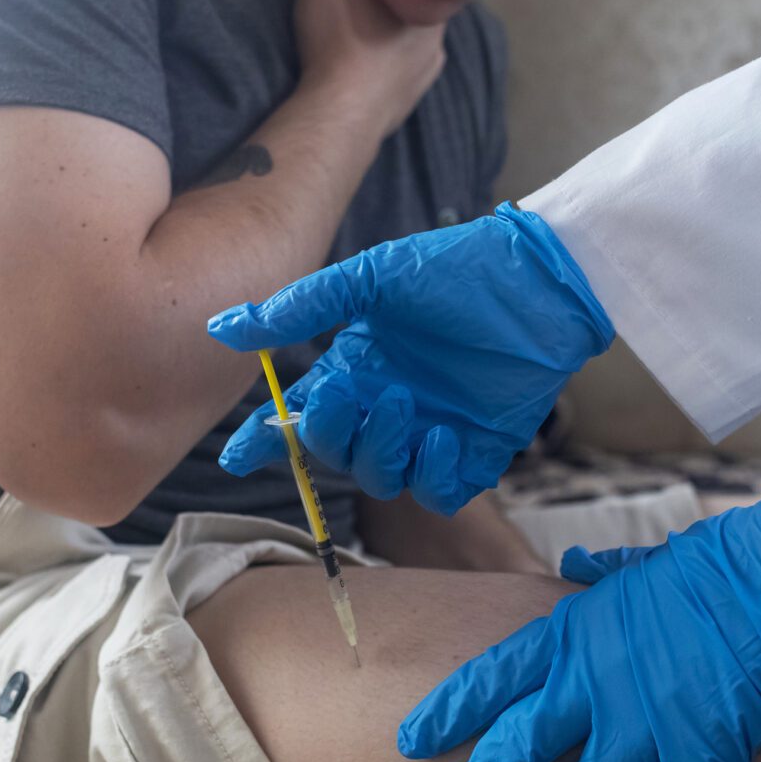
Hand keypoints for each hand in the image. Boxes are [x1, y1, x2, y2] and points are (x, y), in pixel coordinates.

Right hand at [207, 202, 614, 514]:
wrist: (538, 279)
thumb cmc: (457, 270)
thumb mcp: (372, 280)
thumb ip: (302, 307)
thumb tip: (223, 327)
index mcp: (355, 370)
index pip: (299, 417)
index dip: (267, 440)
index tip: (237, 455)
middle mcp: (386, 408)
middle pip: (335, 452)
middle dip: (328, 433)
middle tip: (347, 394)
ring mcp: (430, 433)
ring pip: (382, 477)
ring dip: (378, 450)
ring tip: (401, 402)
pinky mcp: (478, 451)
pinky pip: (440, 491)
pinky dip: (432, 475)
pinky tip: (442, 436)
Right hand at [290, 0, 444, 137]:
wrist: (337, 116)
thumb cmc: (338, 39)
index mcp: (428, 6)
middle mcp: (436, 43)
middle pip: (420, 12)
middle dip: (398, 3)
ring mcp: (421, 80)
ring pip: (414, 50)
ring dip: (393, 41)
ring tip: (363, 32)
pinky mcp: (403, 108)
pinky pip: (401, 84)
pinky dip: (386, 75)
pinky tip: (364, 70)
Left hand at [397, 498, 760, 761]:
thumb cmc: (715, 565)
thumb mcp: (644, 563)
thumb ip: (603, 573)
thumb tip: (574, 564)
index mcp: (576, 633)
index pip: (494, 678)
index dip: (449, 713)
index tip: (412, 741)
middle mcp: (597, 682)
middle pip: (519, 747)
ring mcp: (647, 721)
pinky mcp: (703, 752)